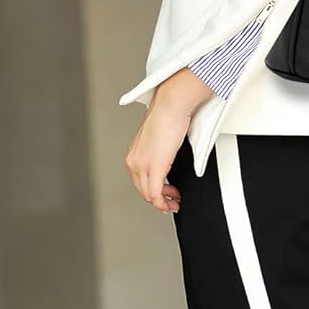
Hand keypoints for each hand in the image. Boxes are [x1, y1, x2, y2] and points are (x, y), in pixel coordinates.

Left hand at [123, 67, 214, 213]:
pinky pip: (155, 194)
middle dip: (159, 199)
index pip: (139, 181)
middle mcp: (134, 161)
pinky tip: (173, 202)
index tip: (165, 192)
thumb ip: (158, 151)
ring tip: (175, 200)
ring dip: (163, 202)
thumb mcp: (159, 138)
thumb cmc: (168, 115)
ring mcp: (142, 165)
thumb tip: (167, 157)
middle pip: (143, 191)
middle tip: (172, 200)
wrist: (170, 105)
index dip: (152, 191)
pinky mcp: (155, 167)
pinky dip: (164, 203)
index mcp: (134, 154)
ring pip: (149, 195)